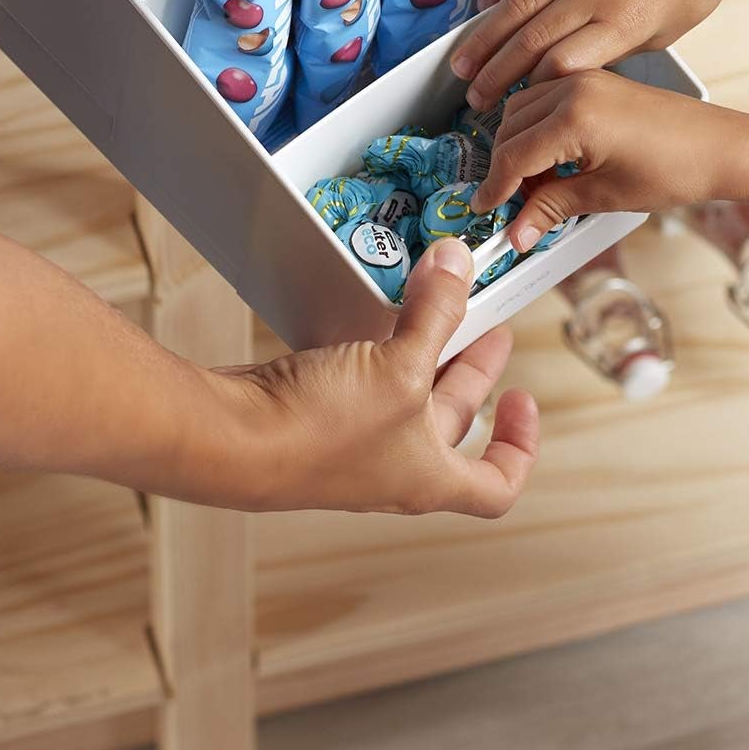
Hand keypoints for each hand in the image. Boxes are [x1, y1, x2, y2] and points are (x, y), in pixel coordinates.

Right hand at [217, 237, 538, 516]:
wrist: (225, 440)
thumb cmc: (319, 430)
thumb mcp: (400, 367)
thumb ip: (436, 313)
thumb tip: (458, 264)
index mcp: (430, 476)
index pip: (495, 485)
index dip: (519, 447)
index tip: (523, 399)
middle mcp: (394, 468)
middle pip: (452, 419)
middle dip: (473, 367)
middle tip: (486, 319)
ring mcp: (354, 445)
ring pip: (406, 394)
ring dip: (426, 350)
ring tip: (438, 301)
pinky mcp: (318, 417)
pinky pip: (364, 380)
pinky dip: (379, 348)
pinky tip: (379, 312)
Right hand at [449, 0, 740, 110]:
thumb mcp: (665, 34)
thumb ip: (616, 51)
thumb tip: (572, 72)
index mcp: (623, 23)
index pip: (561, 66)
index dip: (533, 91)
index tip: (518, 108)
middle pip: (530, 41)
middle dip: (497, 77)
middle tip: (475, 101)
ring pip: (516, 4)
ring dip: (484, 39)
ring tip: (462, 67)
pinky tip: (483, 2)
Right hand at [470, 71, 748, 245]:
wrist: (722, 146)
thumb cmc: (676, 169)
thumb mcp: (607, 196)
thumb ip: (553, 208)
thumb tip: (517, 231)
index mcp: (574, 116)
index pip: (512, 154)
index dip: (494, 187)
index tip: (485, 209)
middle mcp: (575, 88)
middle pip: (510, 126)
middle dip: (504, 167)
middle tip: (511, 205)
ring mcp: (587, 80)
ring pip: (524, 108)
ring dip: (518, 144)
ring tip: (534, 185)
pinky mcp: (600, 81)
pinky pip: (548, 98)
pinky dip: (538, 126)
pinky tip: (553, 158)